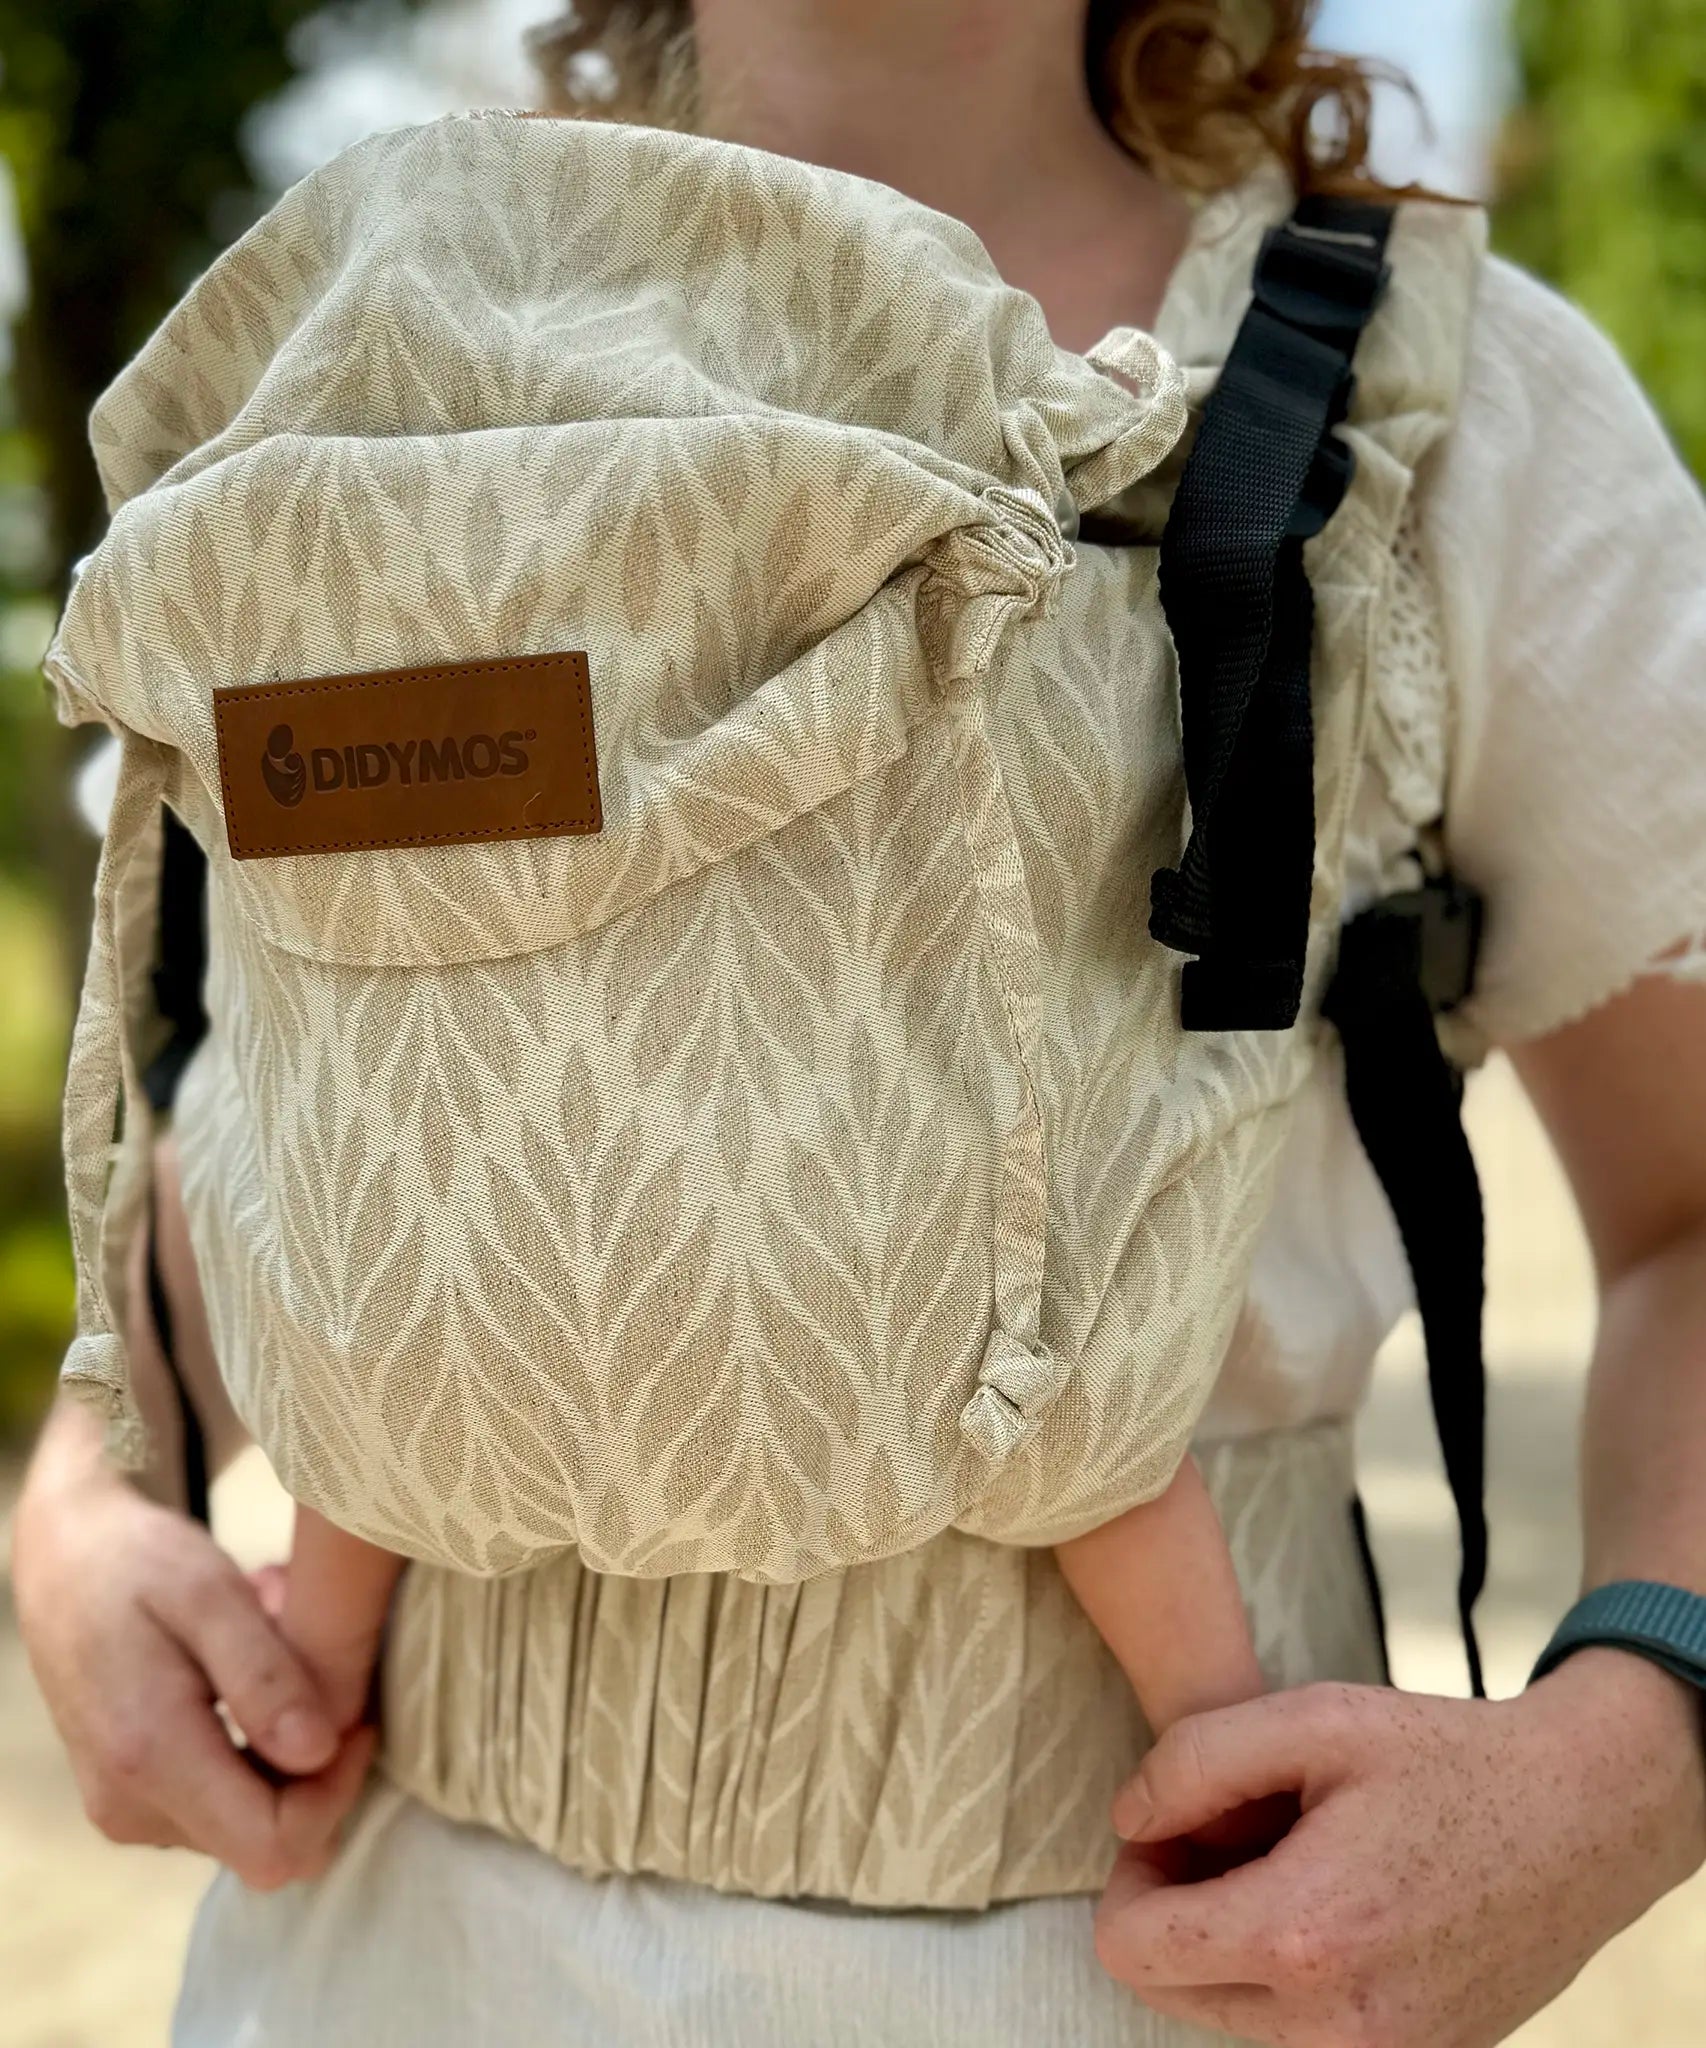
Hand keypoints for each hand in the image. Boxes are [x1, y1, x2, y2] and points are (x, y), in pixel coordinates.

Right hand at [13, 1406, 373, 1889]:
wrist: (64, 1563)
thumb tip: (319, 1753)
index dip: (335, 1792)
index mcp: (150, 1757)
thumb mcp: (210, 1594)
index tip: (359, 1719)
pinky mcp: (134, 1799)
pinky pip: (225, 1801)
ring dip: (288, 1749)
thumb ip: (262, 1676)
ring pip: (252, 1822)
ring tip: (281, 1658)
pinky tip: (255, 1678)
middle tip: (319, 1672)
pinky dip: (257, 1746)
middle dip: (316, 1768)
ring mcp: (128, 1810)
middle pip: (269, 1842)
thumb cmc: (138, 1563)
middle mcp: (131, 1806)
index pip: (274, 1844)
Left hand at [1094, 1656, 1705, 2046]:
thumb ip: (1192, 1762)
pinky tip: (1334, 1897)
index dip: (1133, 1874)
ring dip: (1232, 1940)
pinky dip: (1290, 1972)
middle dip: (1177, 1908)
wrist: (1581, 1818)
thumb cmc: (1446, 1760)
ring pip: (1229, 2014)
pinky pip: (1297, 2032)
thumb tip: (1126, 1820)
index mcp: (1301, 1936)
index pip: (1131, 1948)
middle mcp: (1335, 2026)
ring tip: (1290, 1858)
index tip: (1181, 1823)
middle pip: (1168, 1991)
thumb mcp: (1309, 1720)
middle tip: (1234, 1833)